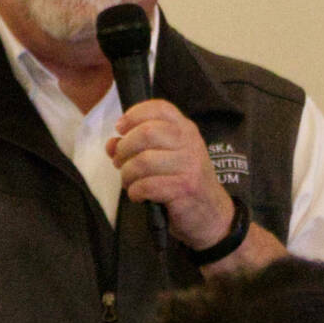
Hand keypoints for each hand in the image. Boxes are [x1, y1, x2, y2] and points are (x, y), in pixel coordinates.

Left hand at [106, 100, 236, 250]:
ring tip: (130, 182)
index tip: (120, 129)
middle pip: (146, 133)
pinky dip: (136, 191)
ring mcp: (189, 165)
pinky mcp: (185, 188)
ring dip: (127, 174)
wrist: (212, 214)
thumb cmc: (184, 183)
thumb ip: (138, 147)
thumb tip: (112, 144)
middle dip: (125, 148)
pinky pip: (147, 185)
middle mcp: (190, 143)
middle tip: (120, 162)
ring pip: (143, 161)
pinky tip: (139, 195)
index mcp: (186, 129)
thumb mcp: (165, 158)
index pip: (160, 108)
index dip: (134, 115)